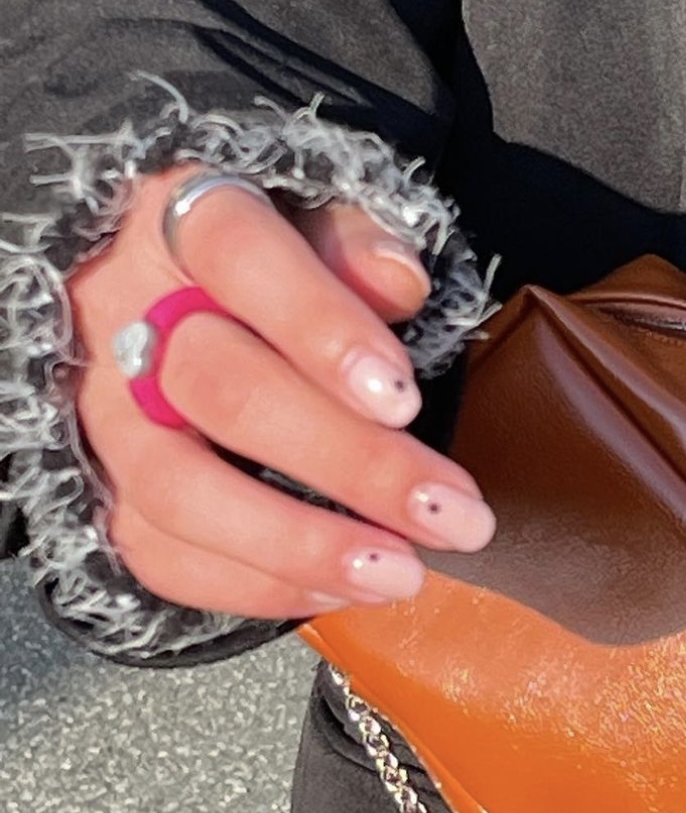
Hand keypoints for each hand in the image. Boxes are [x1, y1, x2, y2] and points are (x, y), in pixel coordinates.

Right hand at [67, 163, 494, 618]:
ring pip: (180, 491)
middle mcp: (125, 318)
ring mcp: (106, 415)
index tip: (403, 398)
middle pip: (221, 390)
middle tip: (452, 514)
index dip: (321, 325)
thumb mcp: (310, 222)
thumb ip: (352, 244)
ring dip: (302, 545)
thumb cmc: (262, 263)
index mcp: (181, 223)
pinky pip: (159, 555)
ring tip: (403, 575)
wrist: (157, 302)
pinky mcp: (106, 490)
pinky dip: (255, 585)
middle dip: (348, 461)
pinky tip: (340, 590)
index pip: (239, 256)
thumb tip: (398, 281)